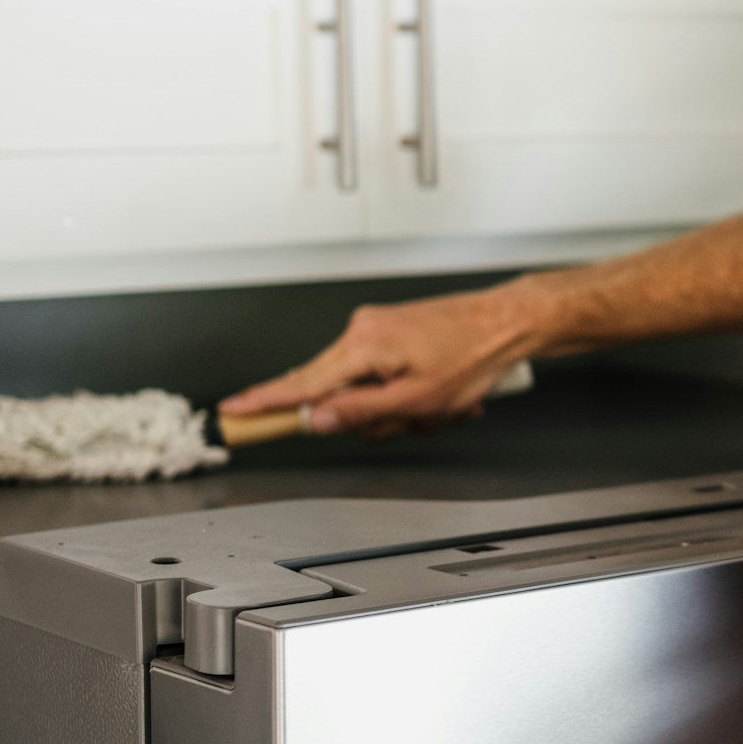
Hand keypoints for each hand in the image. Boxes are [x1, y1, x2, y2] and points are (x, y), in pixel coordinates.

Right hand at [219, 281, 537, 437]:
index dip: (267, 402)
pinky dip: (406, 395)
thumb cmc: (473, 355)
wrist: (506, 322)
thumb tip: (319, 421)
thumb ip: (362, 412)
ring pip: (364, 390)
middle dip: (372, 418)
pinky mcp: (390, 334)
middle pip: (336, 393)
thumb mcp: (418, 400)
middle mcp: (361, 331)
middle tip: (415, 421)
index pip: (301, 382)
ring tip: (438, 405)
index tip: (236, 411)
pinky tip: (438, 394)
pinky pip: (381, 377)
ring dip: (398, 410)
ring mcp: (375, 330)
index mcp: (362, 345)